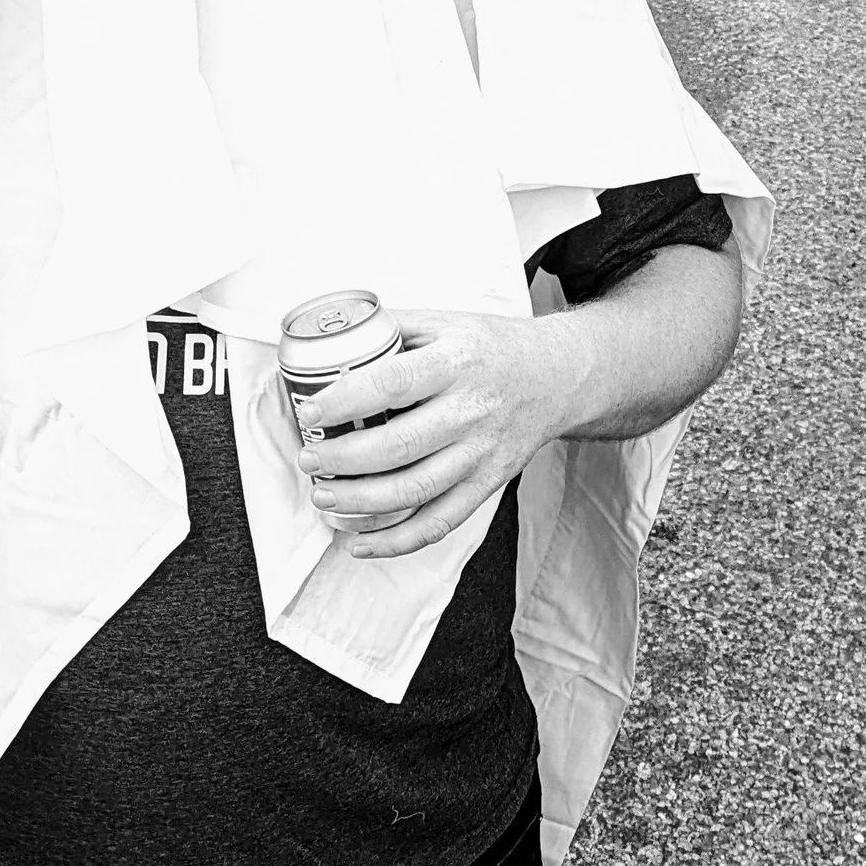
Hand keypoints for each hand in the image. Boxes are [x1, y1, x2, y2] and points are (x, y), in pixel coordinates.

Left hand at [294, 308, 592, 559]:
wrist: (555, 377)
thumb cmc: (492, 349)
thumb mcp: (445, 322)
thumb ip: (391, 330)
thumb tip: (331, 338)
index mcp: (456, 363)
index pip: (392, 385)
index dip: (345, 401)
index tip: (310, 411)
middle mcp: (472, 411)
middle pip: (398, 446)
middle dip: (342, 459)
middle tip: (310, 458)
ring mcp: (481, 453)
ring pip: (415, 490)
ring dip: (360, 501)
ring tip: (324, 495)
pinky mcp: (488, 483)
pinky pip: (440, 523)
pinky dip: (397, 541)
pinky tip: (362, 543)